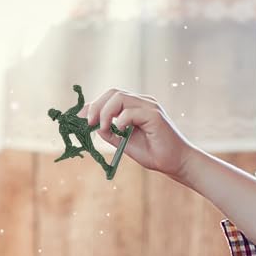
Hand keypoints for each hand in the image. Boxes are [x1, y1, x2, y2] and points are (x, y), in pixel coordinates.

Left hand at [81, 88, 195, 179]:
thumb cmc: (154, 154)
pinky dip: (120, 120)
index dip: (93, 105)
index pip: (111, 97)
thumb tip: (95, 126)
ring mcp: (149, 106)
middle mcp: (143, 102)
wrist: (176, 163)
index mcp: (136, 107)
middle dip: (96, 106)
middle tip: (88, 122)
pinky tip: (121, 131)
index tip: (80, 117)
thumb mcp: (125, 143)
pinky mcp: (155, 115)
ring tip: (102, 127)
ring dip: (105, 112)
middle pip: (113, 92)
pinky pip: (130, 111)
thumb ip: (111, 133)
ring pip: (119, 97)